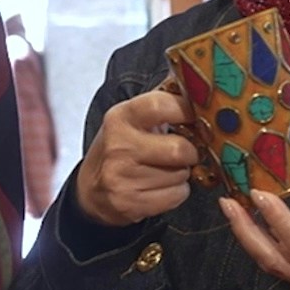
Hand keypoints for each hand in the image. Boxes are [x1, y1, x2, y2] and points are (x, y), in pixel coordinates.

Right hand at [74, 88, 200, 226]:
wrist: (92, 189)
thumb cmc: (119, 148)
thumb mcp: (131, 119)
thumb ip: (162, 103)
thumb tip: (197, 86)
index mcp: (121, 117)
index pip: (160, 105)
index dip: (186, 110)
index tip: (195, 117)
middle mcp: (119, 146)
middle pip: (179, 149)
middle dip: (189, 152)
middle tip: (183, 151)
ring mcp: (123, 177)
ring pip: (181, 175)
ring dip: (182, 173)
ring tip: (165, 169)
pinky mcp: (131, 203)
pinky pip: (176, 195)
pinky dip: (176, 191)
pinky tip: (161, 186)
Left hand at [218, 146, 289, 289]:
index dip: (277, 218)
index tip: (259, 193)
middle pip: (274, 261)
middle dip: (246, 231)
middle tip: (228, 202)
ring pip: (274, 267)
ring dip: (250, 238)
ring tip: (235, 210)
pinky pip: (284, 268)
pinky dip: (265, 246)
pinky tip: (258, 226)